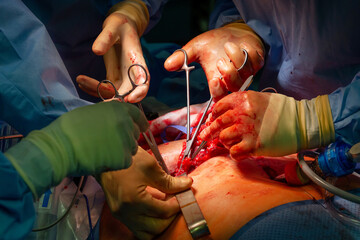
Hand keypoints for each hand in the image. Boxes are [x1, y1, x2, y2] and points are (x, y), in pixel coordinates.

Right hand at [5, 101, 148, 197]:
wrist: (60, 147)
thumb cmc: (69, 128)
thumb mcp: (92, 112)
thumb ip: (109, 115)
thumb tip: (115, 119)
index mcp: (118, 109)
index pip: (138, 115)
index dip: (141, 122)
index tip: (143, 127)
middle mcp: (126, 122)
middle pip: (134, 133)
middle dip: (127, 138)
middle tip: (112, 143)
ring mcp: (126, 141)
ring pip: (132, 148)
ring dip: (122, 151)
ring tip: (104, 152)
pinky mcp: (123, 158)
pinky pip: (126, 161)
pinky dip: (117, 163)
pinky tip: (103, 160)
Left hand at [77, 0, 149, 102]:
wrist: (119, 28)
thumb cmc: (120, 25)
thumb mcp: (113, 26)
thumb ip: (106, 37)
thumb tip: (96, 50)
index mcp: (138, 62)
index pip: (143, 81)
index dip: (139, 92)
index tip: (130, 99)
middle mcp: (133, 74)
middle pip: (129, 93)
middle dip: (116, 100)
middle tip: (100, 103)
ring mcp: (123, 78)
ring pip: (115, 93)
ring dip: (98, 92)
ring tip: (80, 79)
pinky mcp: (113, 78)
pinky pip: (105, 90)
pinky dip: (93, 89)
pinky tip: (80, 80)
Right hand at [100, 147, 191, 239]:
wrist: (105, 156)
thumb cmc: (127, 158)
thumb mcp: (150, 167)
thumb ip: (169, 181)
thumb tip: (187, 184)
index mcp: (134, 200)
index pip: (163, 212)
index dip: (177, 205)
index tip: (183, 196)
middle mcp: (126, 212)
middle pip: (156, 227)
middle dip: (170, 217)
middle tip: (176, 203)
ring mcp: (120, 215)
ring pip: (145, 234)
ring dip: (159, 225)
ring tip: (166, 209)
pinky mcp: (118, 214)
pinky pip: (136, 228)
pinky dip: (148, 224)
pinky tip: (154, 211)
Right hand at [164, 23, 264, 100]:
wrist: (232, 32)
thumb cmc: (213, 43)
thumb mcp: (196, 47)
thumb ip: (182, 57)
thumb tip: (167, 65)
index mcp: (217, 81)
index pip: (219, 96)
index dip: (218, 92)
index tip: (214, 80)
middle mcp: (232, 80)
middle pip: (234, 88)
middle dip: (229, 74)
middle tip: (220, 61)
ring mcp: (246, 72)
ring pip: (245, 72)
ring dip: (236, 57)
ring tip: (228, 46)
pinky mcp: (257, 63)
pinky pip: (255, 61)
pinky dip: (248, 51)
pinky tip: (242, 45)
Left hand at [200, 91, 334, 157]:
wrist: (303, 122)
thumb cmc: (283, 111)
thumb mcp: (260, 99)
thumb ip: (242, 104)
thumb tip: (225, 114)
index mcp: (243, 99)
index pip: (218, 107)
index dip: (213, 116)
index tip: (211, 121)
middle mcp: (243, 112)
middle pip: (217, 123)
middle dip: (209, 131)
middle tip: (204, 136)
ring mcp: (247, 129)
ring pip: (223, 138)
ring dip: (226, 142)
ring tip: (233, 143)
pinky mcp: (254, 145)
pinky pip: (234, 152)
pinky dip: (235, 154)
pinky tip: (240, 152)